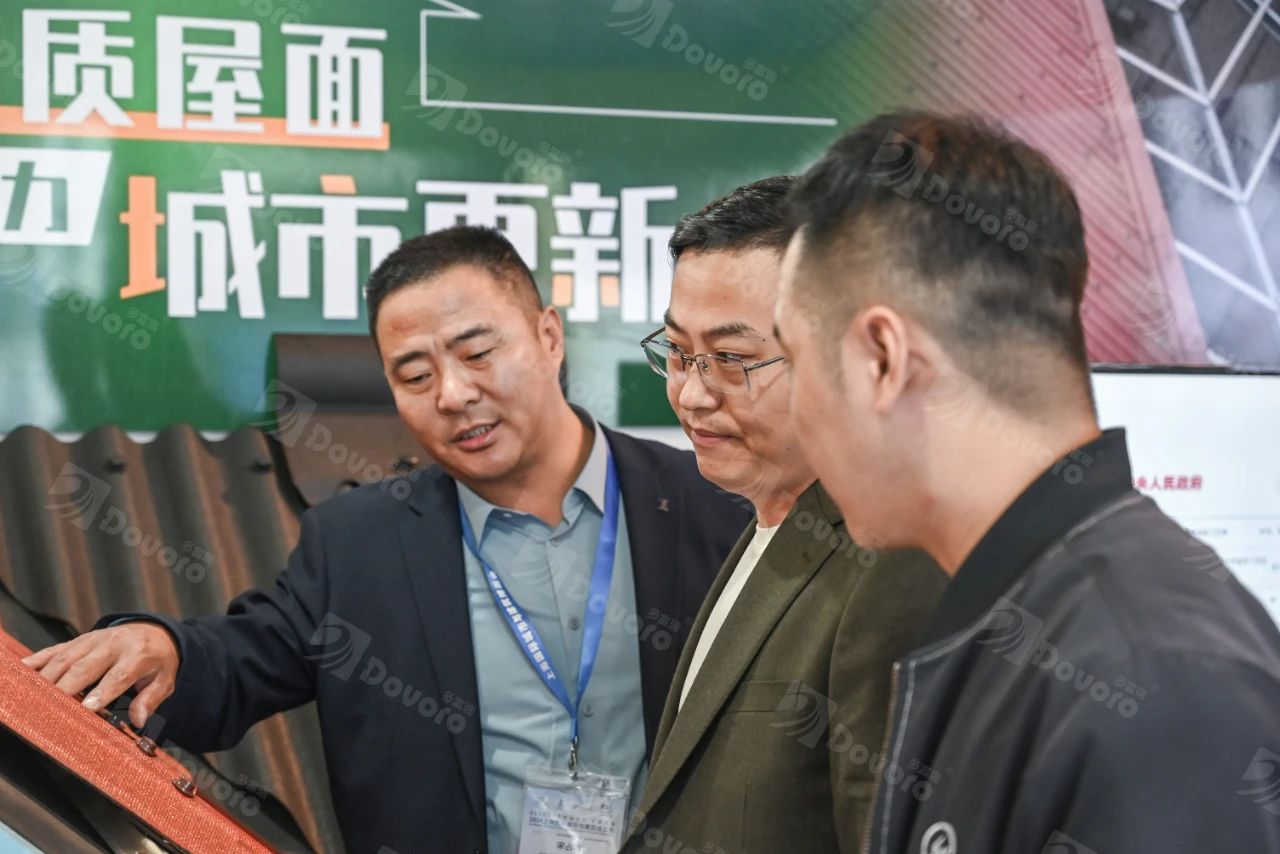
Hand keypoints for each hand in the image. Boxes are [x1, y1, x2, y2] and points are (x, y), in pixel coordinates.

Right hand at [21, 623, 179, 728]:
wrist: (154, 631)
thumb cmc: (157, 662)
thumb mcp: (165, 680)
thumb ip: (151, 699)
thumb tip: (138, 720)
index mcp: (137, 654)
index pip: (118, 675)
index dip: (102, 692)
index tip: (87, 708)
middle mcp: (112, 644)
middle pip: (85, 667)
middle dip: (67, 687)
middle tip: (52, 708)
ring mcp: (91, 640)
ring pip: (65, 658)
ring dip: (49, 678)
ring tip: (35, 698)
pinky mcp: (76, 640)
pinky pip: (53, 650)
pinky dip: (37, 660)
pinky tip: (23, 672)